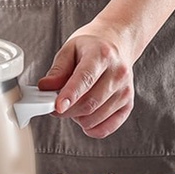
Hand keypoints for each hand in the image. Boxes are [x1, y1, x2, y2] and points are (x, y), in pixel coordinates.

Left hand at [37, 24, 134, 138]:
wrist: (115, 45)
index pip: (85, 78)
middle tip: (55, 106)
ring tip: (72, 106)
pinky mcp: (128, 104)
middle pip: (89, 102)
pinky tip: (83, 119)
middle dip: (67, 110)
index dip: (70, 95)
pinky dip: (92, 129)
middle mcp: (118, 73)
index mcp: (101, 55)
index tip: (57, 107)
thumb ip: (57, 70)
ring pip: (96, 117)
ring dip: (77, 118)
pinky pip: (108, 127)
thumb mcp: (69, 50)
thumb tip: (45, 88)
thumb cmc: (89, 47)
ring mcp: (125, 90)